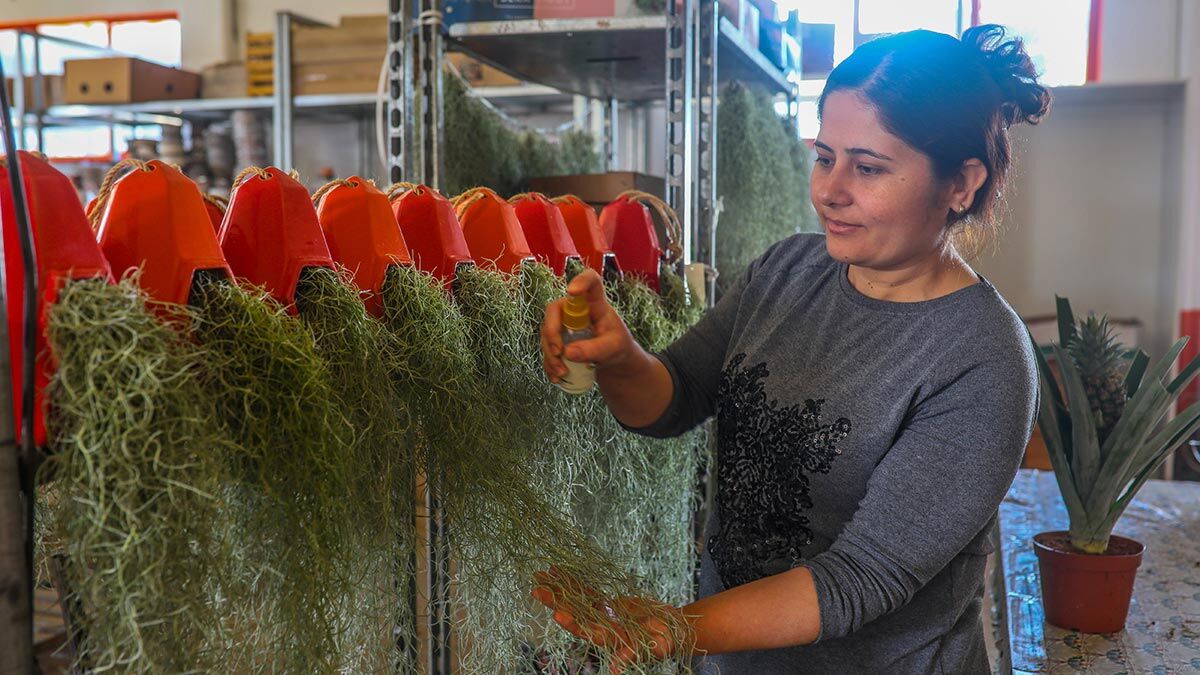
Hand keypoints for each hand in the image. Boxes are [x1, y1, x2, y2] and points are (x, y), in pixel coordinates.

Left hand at [531, 566, 678, 673]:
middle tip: (536, 588)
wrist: (670, 630)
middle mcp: (600, 627)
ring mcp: (601, 614)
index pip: (586, 631)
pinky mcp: (606, 604)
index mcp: (609, 639)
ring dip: (558, 588)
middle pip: (573, 613)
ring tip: (540, 575)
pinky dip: (573, 581)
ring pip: (575, 600)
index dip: (572, 623)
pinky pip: (586, 591)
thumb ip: (634, 655)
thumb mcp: (656, 648)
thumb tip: (615, 669)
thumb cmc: (665, 642)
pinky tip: (559, 571)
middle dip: (555, 601)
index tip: (557, 614)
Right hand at [540, 269, 637, 384]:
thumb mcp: (613, 348)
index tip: (572, 291)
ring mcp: (563, 323)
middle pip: (555, 310)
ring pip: (547, 332)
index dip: (580, 281)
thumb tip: (568, 353)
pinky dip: (549, 363)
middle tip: (559, 352)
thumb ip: (594, 349)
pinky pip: (546, 348)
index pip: (590, 281)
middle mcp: (576, 309)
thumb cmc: (617, 346)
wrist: (613, 360)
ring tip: (562, 372)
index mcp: (595, 303)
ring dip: (550, 353)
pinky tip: (556, 376)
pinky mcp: (557, 338)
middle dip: (552, 332)